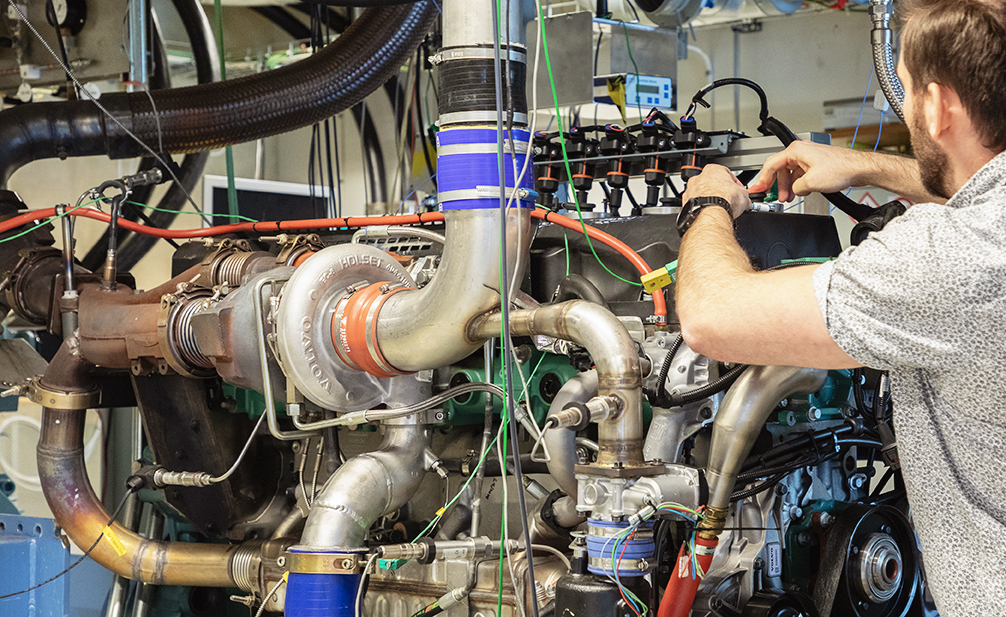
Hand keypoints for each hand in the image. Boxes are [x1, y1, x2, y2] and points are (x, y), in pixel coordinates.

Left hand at [682, 164, 750, 218]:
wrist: (711, 215)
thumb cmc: (724, 201)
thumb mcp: (744, 195)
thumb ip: (744, 194)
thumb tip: (746, 200)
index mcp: (713, 169)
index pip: (726, 173)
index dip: (735, 183)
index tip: (738, 191)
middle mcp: (699, 177)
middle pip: (712, 183)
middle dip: (720, 191)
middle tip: (728, 200)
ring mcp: (691, 190)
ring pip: (702, 193)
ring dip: (710, 199)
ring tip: (719, 208)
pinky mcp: (686, 203)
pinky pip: (696, 204)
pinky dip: (702, 207)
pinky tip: (710, 213)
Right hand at [749, 140, 868, 201]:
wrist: (858, 168)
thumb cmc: (840, 169)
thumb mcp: (810, 183)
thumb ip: (795, 188)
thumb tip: (793, 191)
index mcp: (795, 151)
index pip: (770, 165)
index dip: (763, 180)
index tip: (758, 189)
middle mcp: (801, 151)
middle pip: (780, 169)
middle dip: (777, 185)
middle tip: (776, 197)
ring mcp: (808, 156)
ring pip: (790, 172)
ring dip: (788, 186)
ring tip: (789, 198)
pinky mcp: (815, 163)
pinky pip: (800, 173)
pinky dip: (798, 184)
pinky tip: (800, 192)